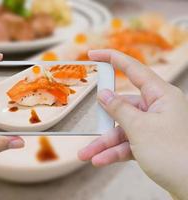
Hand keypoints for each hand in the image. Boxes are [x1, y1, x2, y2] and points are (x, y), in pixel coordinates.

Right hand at [78, 49, 187, 198]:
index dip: (112, 58)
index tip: (93, 53)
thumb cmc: (174, 154)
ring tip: (86, 154)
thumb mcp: (140, 128)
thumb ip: (119, 109)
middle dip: (103, 122)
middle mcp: (158, 108)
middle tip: (86, 126)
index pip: (133, 69)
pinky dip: (114, 152)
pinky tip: (100, 160)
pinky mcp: (151, 144)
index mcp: (162, 96)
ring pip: (122, 130)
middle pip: (123, 108)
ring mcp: (155, 127)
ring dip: (104, 143)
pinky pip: (128, 144)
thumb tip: (103, 95)